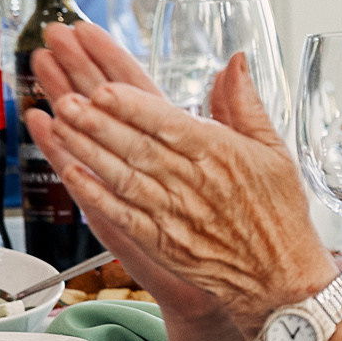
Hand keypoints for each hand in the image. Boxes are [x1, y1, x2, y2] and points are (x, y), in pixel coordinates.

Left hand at [26, 24, 335, 336]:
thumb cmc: (278, 213)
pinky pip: (121, 214)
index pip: (169, 123)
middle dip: (99, 121)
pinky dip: (95, 194)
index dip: (134, 106)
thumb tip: (235, 63)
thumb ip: (246, 105)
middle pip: (137, 146)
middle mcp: (193, 183)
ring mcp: (174, 214)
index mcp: (220, 155)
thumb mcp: (274, 151)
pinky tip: (71, 172)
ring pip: (122, 176)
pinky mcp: (161, 241)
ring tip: (61, 123)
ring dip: (88, 149)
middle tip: (67, 98)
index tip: (105, 87)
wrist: (280, 278)